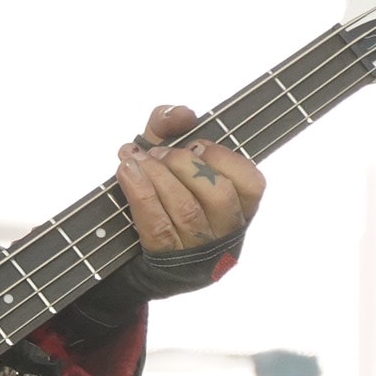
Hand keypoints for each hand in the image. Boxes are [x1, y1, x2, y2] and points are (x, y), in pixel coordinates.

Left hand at [116, 104, 263, 251]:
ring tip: (135, 159)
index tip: (193, 144)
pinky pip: (158, 227)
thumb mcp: (162, 156)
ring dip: (157, 175)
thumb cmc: (154, 197)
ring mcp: (196, 251)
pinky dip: (140, 193)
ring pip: (186, 210)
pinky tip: (126, 171)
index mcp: (239, 208)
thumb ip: (170, 126)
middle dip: (183, 164)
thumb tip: (184, 113)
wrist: (124, 253)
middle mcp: (224, 232)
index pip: (251, 183)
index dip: (223, 157)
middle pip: (218, 194)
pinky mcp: (165, 262)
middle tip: (157, 153)